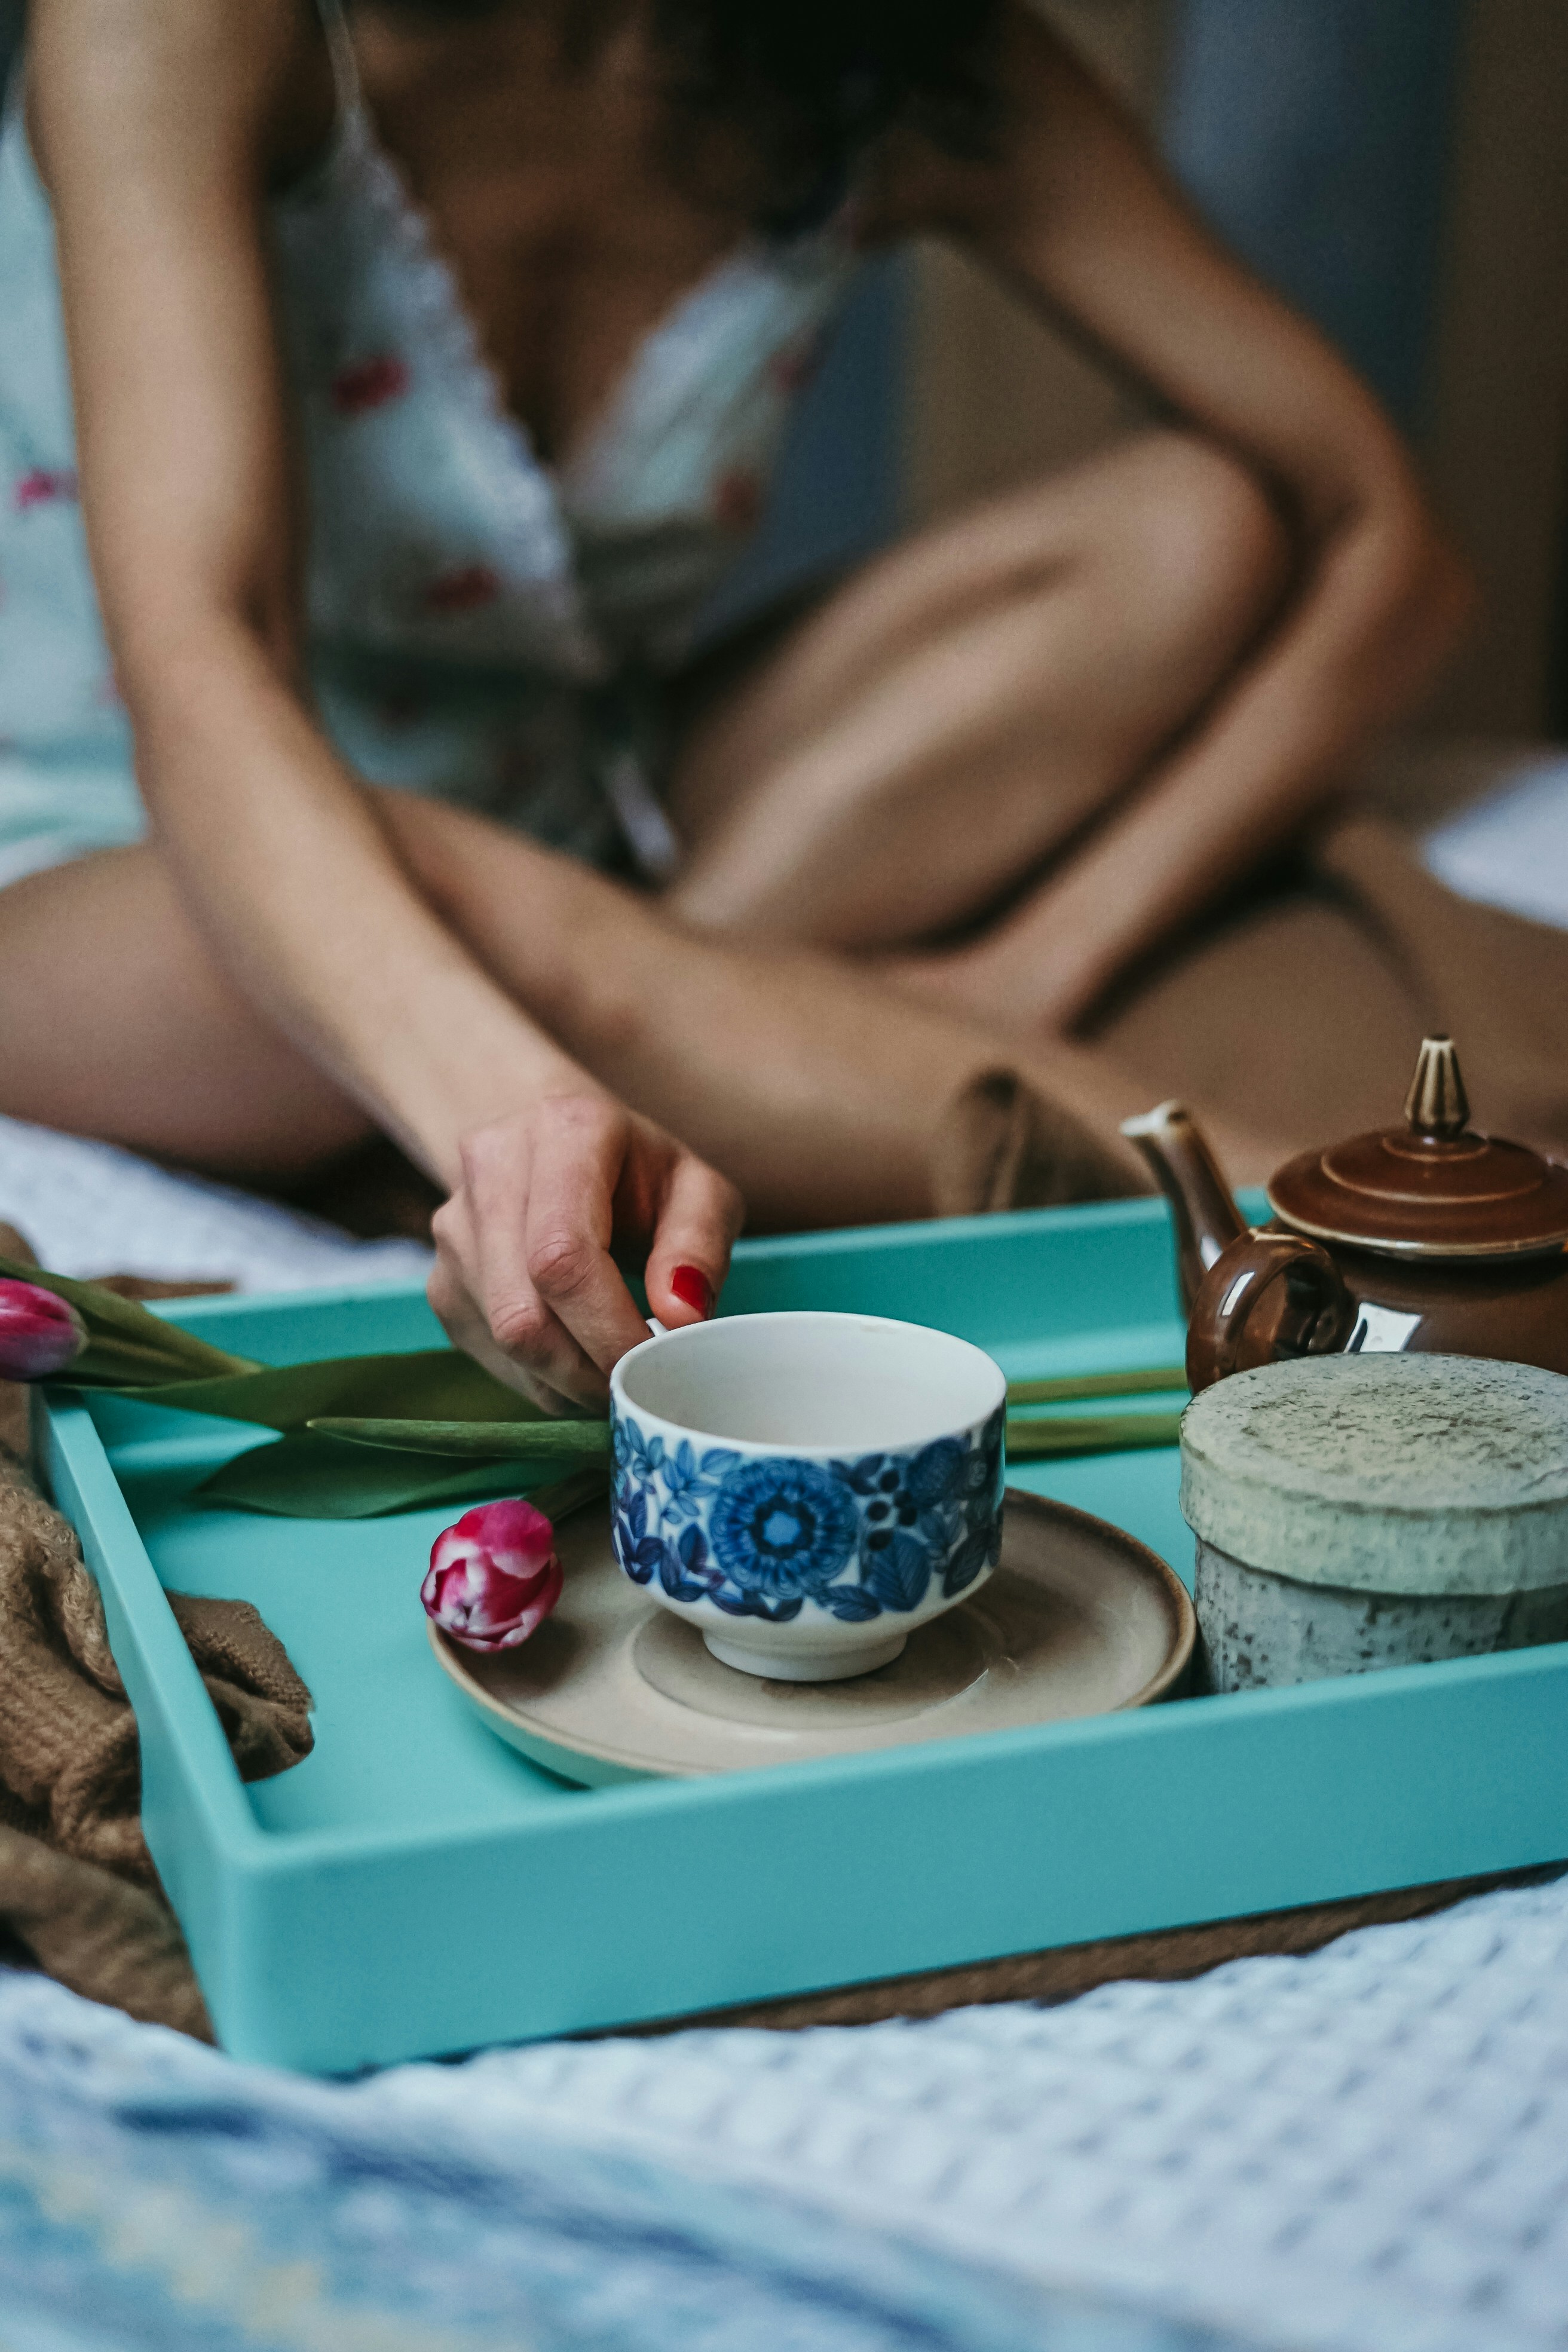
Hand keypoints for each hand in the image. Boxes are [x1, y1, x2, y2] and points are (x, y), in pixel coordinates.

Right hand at [429, 1091, 743, 1413]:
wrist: (555, 1146)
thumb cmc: (637, 1172)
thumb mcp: (697, 1189)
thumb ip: (699, 1245)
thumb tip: (680, 1318)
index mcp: (564, 1132)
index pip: (564, 1256)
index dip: (608, 1329)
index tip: (655, 1361)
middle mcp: (491, 1169)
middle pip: (524, 1312)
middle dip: (589, 1368)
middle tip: (639, 1379)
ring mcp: (454, 1227)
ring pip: (504, 1340)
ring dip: (568, 1379)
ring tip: (614, 1367)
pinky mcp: (441, 1280)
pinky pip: (490, 1355)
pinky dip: (543, 1377)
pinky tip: (577, 1357)